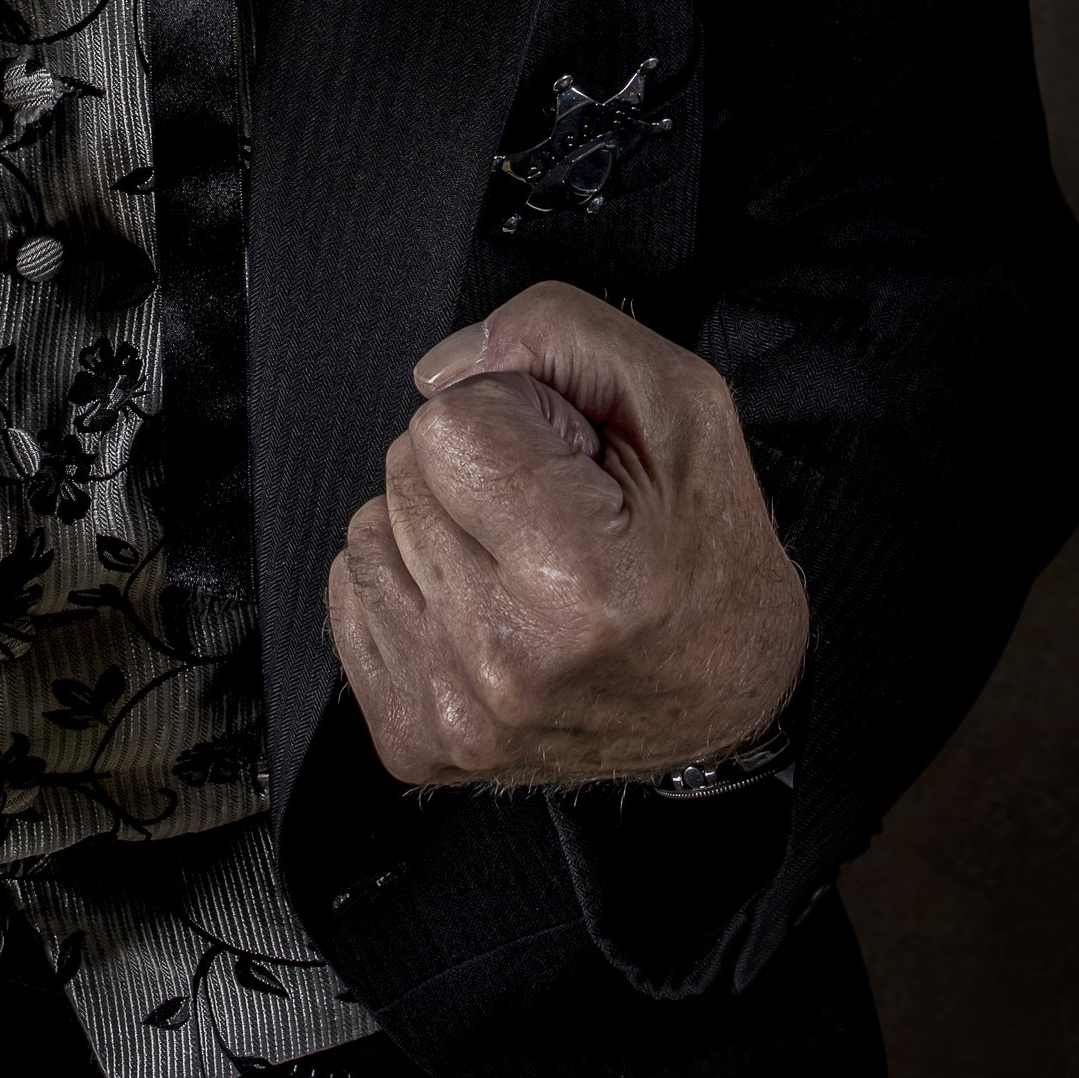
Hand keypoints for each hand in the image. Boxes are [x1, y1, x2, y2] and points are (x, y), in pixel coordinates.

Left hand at [327, 282, 807, 788]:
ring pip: (369, 530)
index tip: (569, 461)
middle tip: (553, 515)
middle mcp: (506, 659)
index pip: (446, 423)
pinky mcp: (417, 741)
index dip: (512, 415)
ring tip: (520, 562)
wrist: (726, 708)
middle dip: (473, 470)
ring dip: (436, 526)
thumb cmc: (710, 561)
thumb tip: (441, 368)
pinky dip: (410, 584)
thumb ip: (561, 335)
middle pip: (403, 472)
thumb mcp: (683, 406)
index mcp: (580, 579)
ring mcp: (455, 713)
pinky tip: (483, 605)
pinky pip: (352, 595)